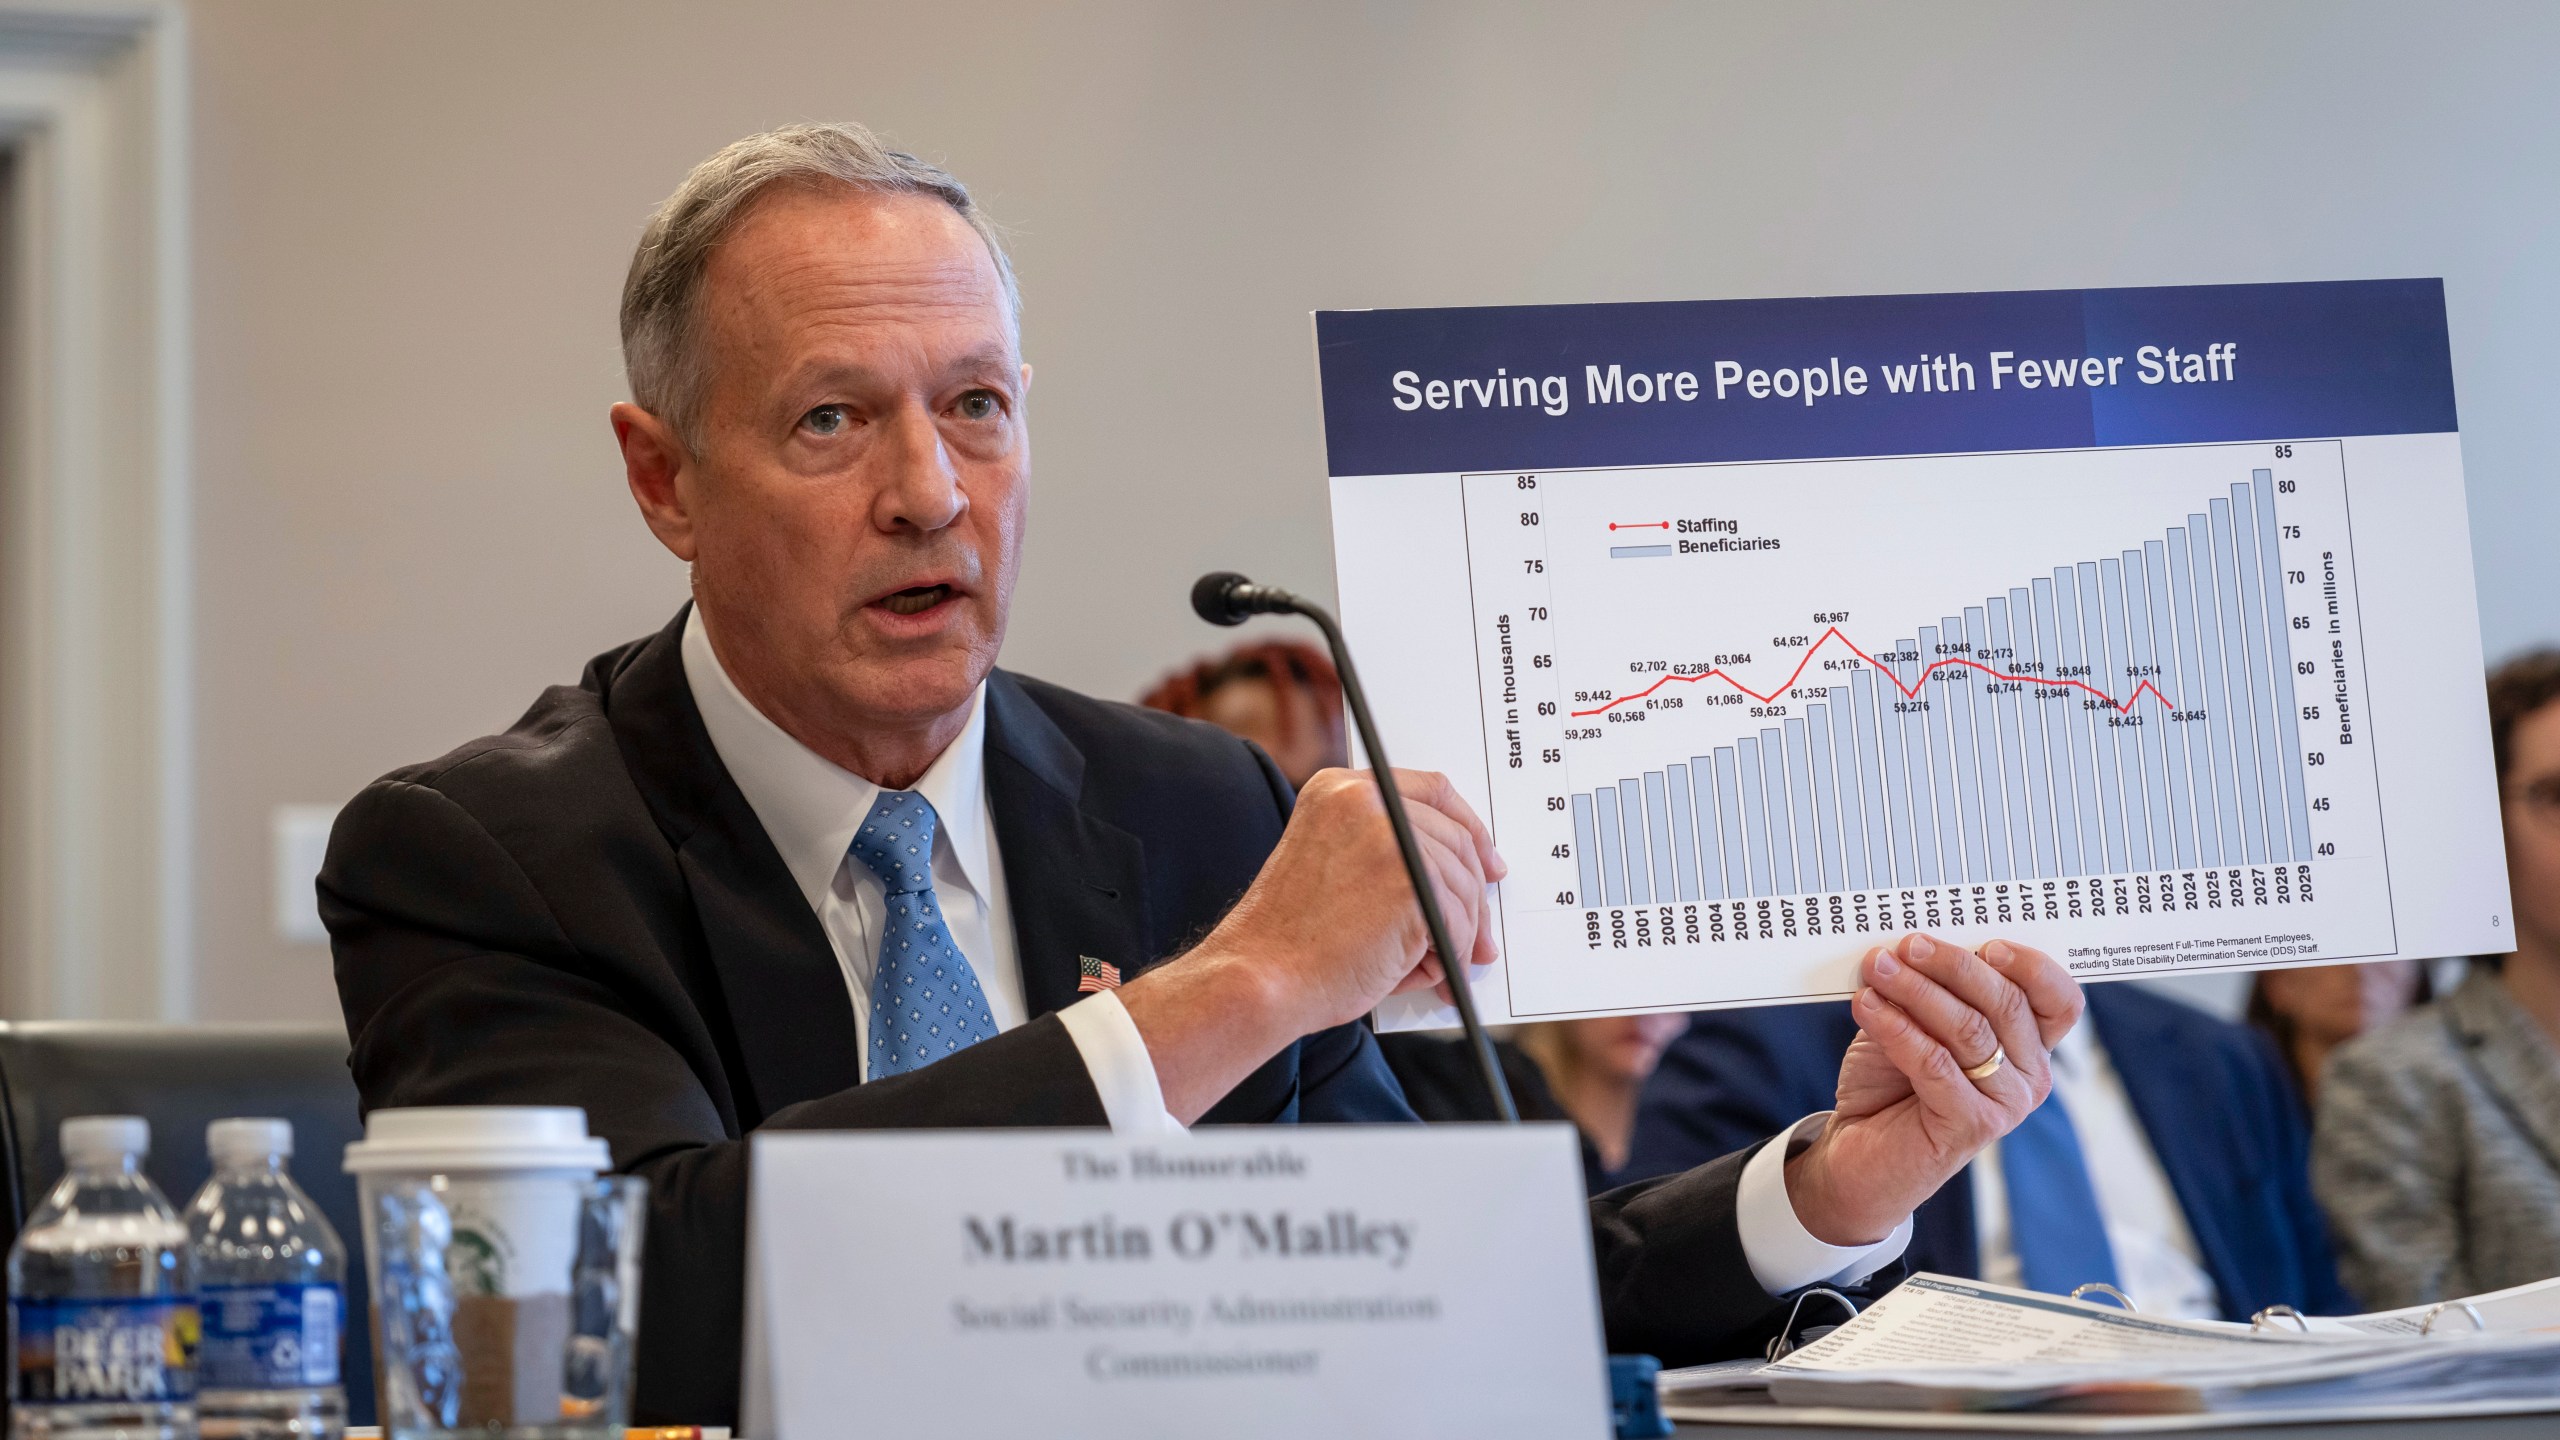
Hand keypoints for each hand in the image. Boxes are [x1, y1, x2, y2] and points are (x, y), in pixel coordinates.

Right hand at [1116, 768, 1505, 1121]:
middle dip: (1475, 894)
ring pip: (1462, 883)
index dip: (1468, 828)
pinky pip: (1458, 918)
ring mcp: (1388, 836)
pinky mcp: (1409, 880)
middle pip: (1455, 838)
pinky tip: (1439, 975)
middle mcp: (1364, 800)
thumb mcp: (1331, 867)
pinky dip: (1456, 952)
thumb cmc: (1289, 940)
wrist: (1258, 977)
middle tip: (1483, 937)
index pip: (1429, 790)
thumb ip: (1385, 854)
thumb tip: (1460, 879)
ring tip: (1445, 966)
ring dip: (1462, 932)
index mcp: (1339, 790)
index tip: (1485, 861)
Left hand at [1783, 933, 2083, 1245]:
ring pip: (1969, 1030)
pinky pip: (1935, 1062)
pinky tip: (1867, 1005)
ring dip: (1916, 990)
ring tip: (1876, 968)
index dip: (2031, 967)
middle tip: (1908, 945)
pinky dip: (1897, 1027)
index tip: (1986, 943)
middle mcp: (2029, 1075)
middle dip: (1953, 966)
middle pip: (2008, 1004)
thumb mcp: (1913, 1022)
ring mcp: (2005, 1104)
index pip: (2059, 999)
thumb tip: (1913, 946)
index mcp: (2028, 1044)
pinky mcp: (1972, 1126)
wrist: (1858, 1154)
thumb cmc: (1890, 1082)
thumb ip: (1931, 990)